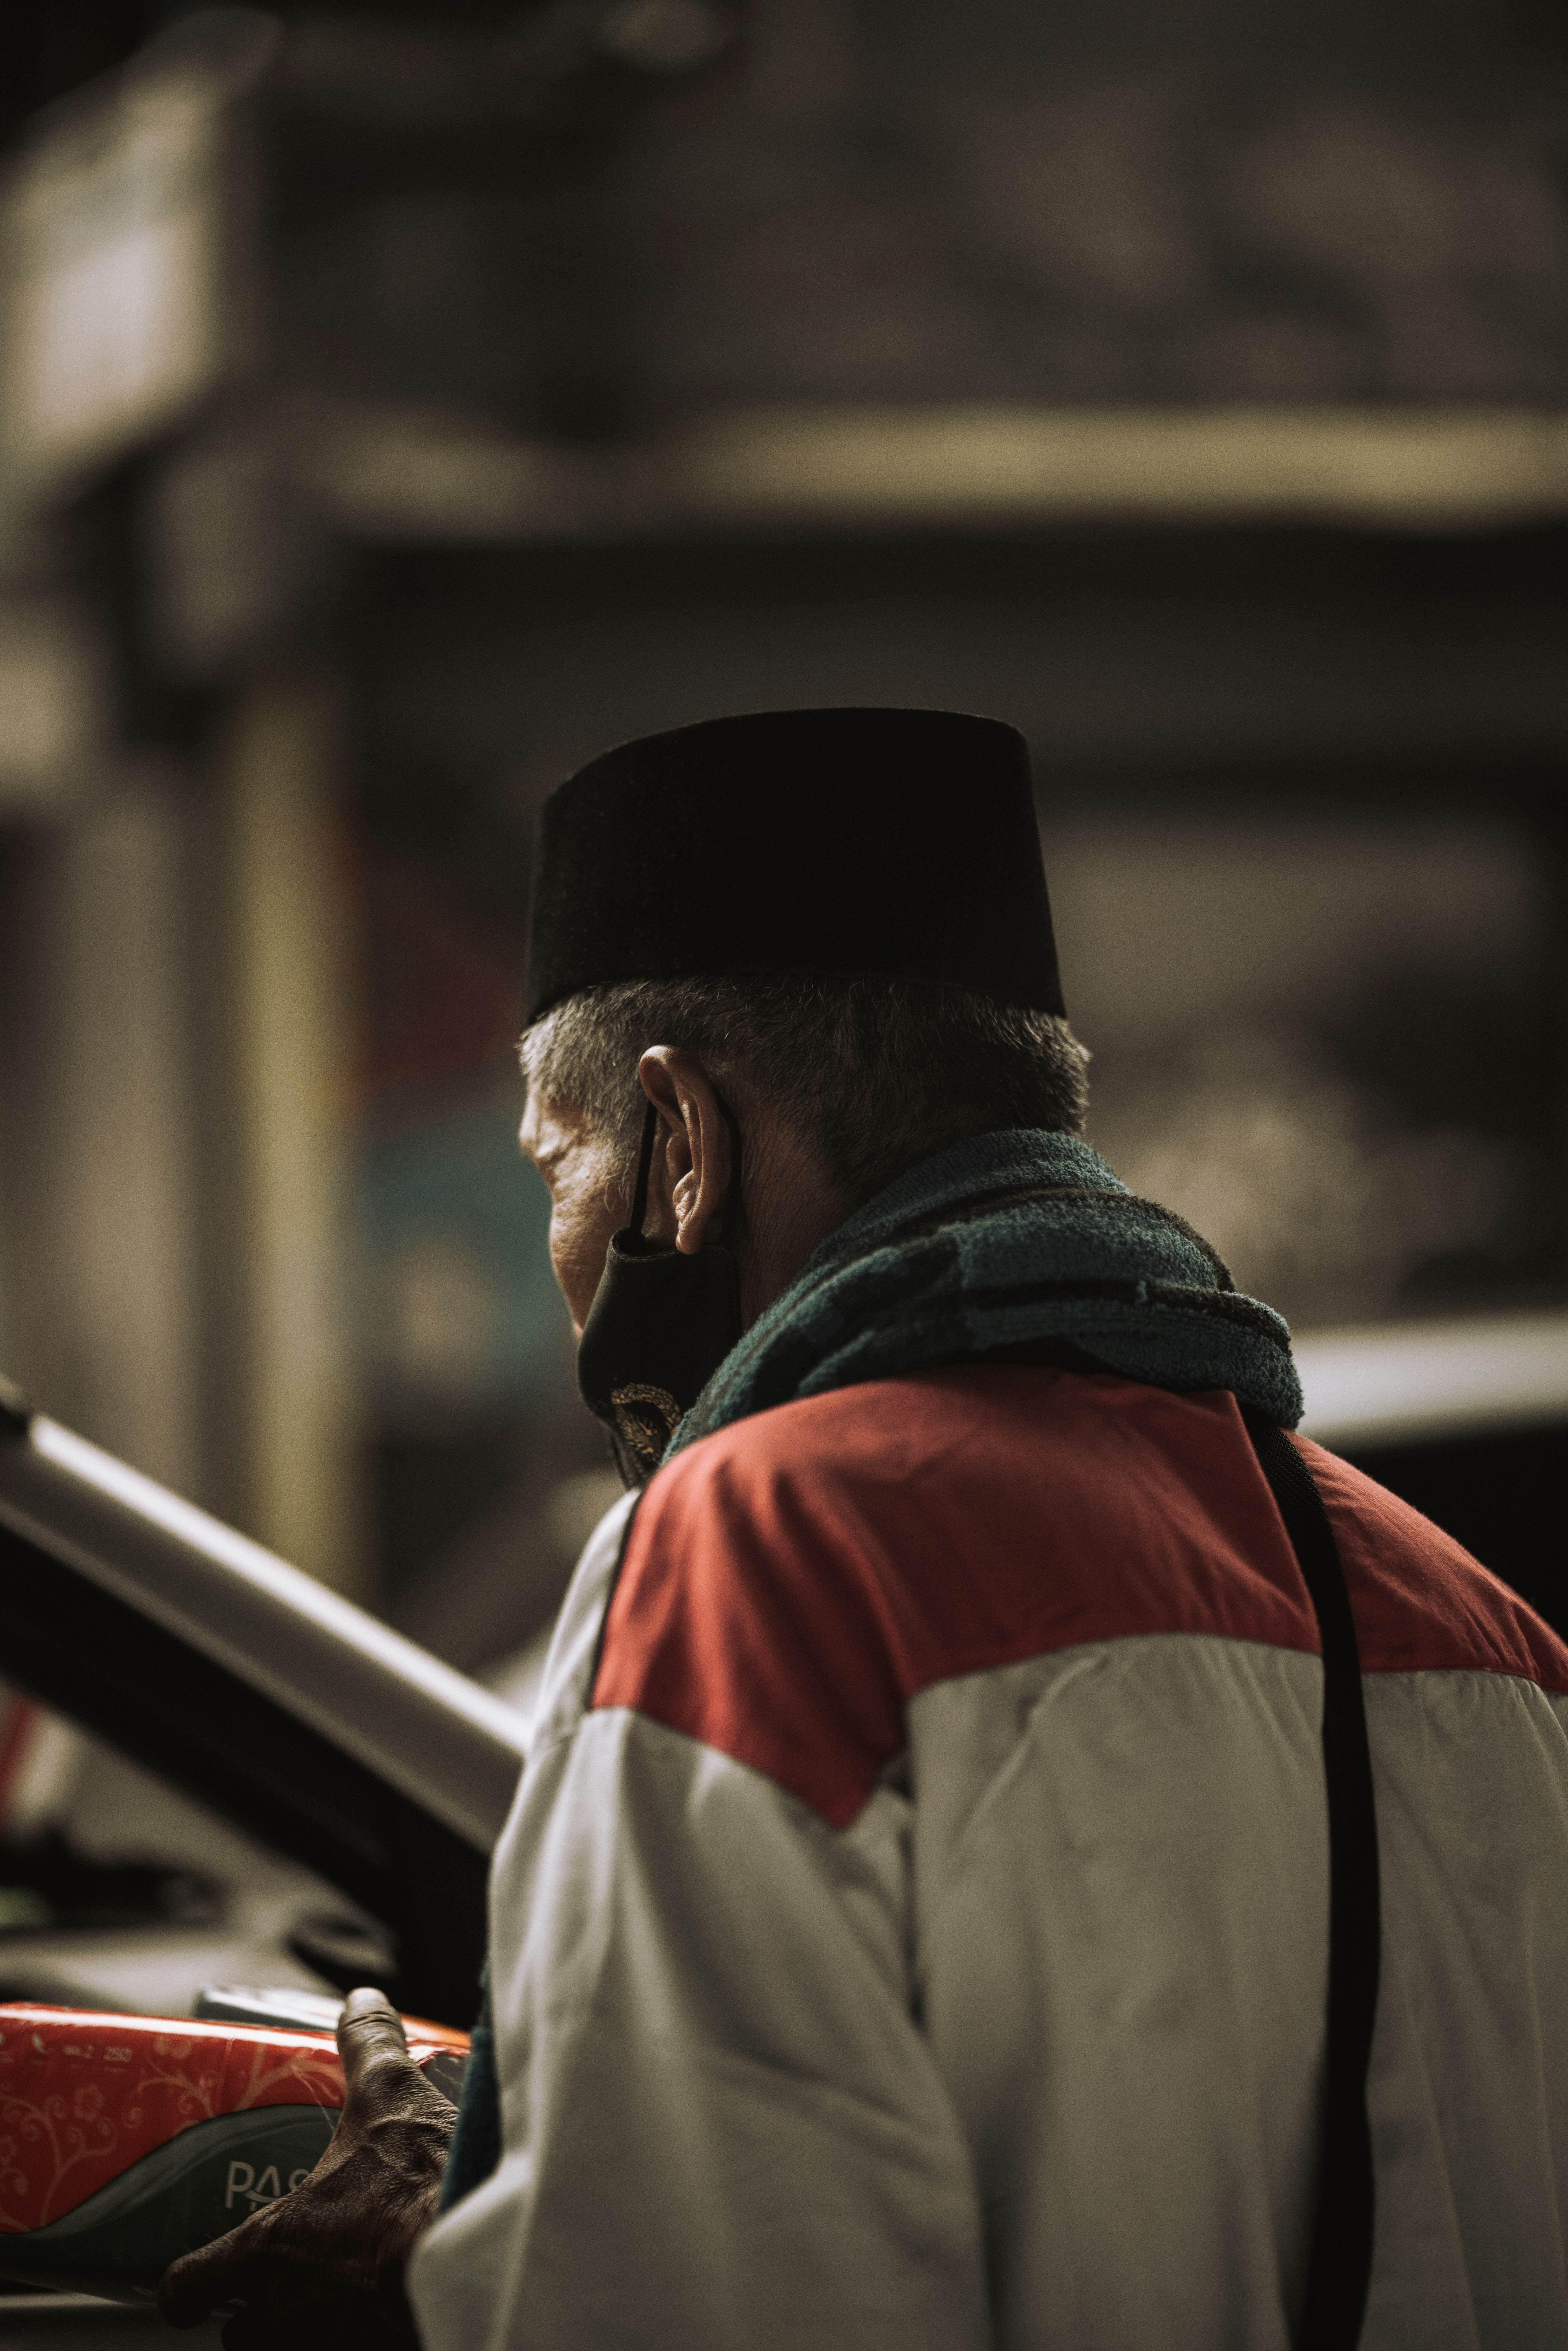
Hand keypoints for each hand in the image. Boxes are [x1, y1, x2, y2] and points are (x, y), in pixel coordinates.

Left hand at [158, 1987, 456, 2349]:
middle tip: (280, 2275)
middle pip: (241, 2334)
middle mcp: (291, 2305)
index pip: (188, 2286)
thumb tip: (361, 2000)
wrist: (484, 2242)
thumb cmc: (420, 2177)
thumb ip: (368, 2043)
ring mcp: (335, 2340)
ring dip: (305, 2328)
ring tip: (336, 2292)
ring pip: (291, 2350)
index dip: (183, 2286)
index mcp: (275, 2244)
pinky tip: (387, 2303)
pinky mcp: (381, 2350)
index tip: (190, 2284)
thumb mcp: (389, 2091)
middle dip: (255, 2311)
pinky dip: (359, 2334)